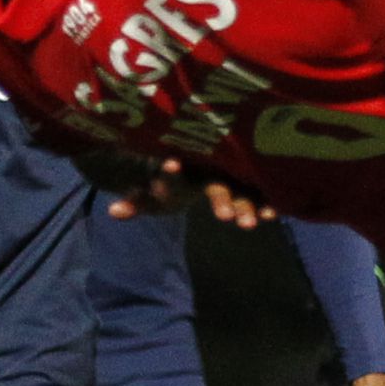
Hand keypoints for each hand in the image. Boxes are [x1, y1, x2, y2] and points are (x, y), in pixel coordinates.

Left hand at [98, 159, 273, 228]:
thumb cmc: (170, 183)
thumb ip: (137, 201)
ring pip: (241, 184)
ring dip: (246, 203)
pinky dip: (264, 201)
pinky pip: (258, 191)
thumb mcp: (153, 194)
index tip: (170, 170)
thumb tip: (113, 212)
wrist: (192, 165)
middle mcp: (210, 161)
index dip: (171, 169)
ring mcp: (232, 170)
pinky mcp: (249, 181)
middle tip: (224, 217)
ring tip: (248, 225)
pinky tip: (271, 215)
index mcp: (182, 161)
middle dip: (220, 196)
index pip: (176, 163)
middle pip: (215, 177)